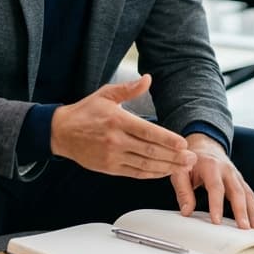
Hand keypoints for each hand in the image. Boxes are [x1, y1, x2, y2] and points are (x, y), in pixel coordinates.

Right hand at [51, 75, 196, 178]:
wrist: (61, 132)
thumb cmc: (86, 111)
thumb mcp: (105, 94)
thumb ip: (129, 89)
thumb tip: (148, 79)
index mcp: (117, 120)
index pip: (147, 132)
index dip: (167, 139)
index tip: (183, 144)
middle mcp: (115, 140)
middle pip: (150, 151)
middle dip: (174, 157)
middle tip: (191, 159)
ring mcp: (112, 156)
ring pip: (144, 165)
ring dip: (166, 168)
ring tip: (184, 167)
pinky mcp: (109, 168)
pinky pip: (135, 173)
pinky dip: (152, 174)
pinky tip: (164, 172)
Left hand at [169, 133, 253, 228]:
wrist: (205, 147)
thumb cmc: (191, 162)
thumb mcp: (181, 172)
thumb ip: (183, 191)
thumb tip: (186, 211)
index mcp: (211, 166)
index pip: (216, 187)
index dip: (216, 204)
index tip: (216, 221)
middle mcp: (227, 170)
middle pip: (237, 191)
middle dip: (241, 210)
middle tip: (243, 227)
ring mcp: (236, 176)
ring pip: (247, 194)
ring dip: (253, 211)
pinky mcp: (241, 182)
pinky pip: (250, 195)